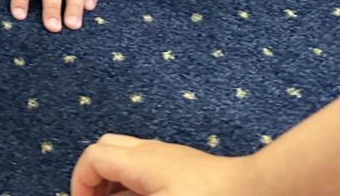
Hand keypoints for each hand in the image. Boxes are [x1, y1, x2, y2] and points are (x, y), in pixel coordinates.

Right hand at [71, 135, 262, 195]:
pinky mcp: (189, 167)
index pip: (93, 157)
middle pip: (107, 147)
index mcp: (140, 161)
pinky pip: (150, 166)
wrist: (259, 192)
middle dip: (95, 174)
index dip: (79, 181)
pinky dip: (137, 182)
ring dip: (117, 179)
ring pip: (129, 156)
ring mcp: (172, 157)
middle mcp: (152, 151)